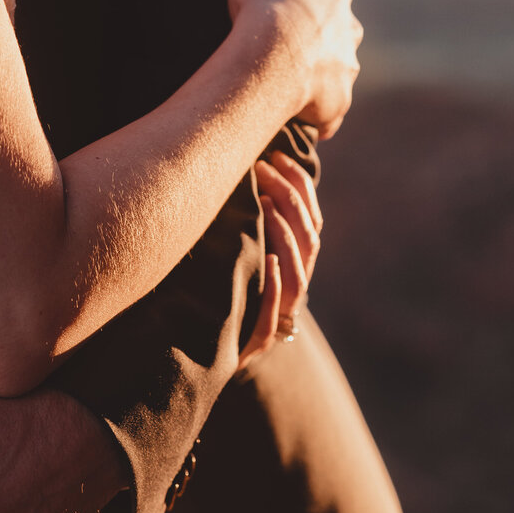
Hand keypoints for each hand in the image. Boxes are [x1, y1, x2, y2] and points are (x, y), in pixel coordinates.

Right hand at [228, 0, 362, 138]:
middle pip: (342, 35)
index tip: (294, 12)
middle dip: (327, 42)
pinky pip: (332, 116)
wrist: (268, 60)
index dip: (313, 3)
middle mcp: (348, 32)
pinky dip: (323, 119)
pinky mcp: (336, 105)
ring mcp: (345, 71)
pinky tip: (307, 122)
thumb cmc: (265, 5)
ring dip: (326, 81)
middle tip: (297, 52)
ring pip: (341, 74)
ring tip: (298, 89)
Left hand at [236, 150, 322, 370]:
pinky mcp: (257, 343)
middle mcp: (293, 290)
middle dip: (290, 200)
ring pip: (297, 275)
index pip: (310, 220)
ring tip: (266, 205)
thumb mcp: (234, 254)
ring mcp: (279, 318)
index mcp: (294, 267)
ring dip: (285, 236)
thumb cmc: (219, 296)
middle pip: (308, 241)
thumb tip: (238, 168)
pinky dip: (274, 286)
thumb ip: (245, 223)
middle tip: (264, 170)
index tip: (277, 155)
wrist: (202, 357)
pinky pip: (274, 316)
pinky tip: (267, 260)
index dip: (299, 186)